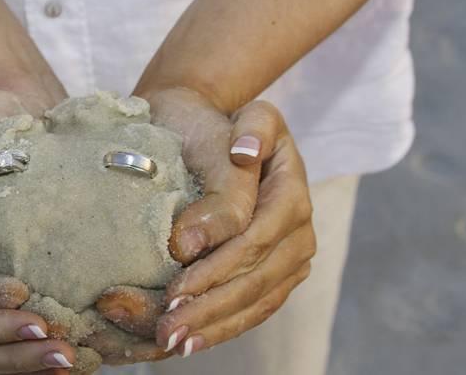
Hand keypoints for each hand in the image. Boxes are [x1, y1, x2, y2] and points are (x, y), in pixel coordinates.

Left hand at [94, 90, 313, 358]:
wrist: (202, 122)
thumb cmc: (208, 124)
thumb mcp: (224, 129)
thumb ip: (228, 172)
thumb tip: (199, 235)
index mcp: (291, 189)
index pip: (255, 240)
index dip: (216, 270)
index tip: (174, 290)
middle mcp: (299, 229)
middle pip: (257, 279)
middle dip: (210, 308)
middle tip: (165, 330)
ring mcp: (291, 256)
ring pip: (256, 301)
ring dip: (214, 326)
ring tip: (173, 343)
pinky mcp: (276, 274)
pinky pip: (254, 307)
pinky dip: (223, 327)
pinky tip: (191, 343)